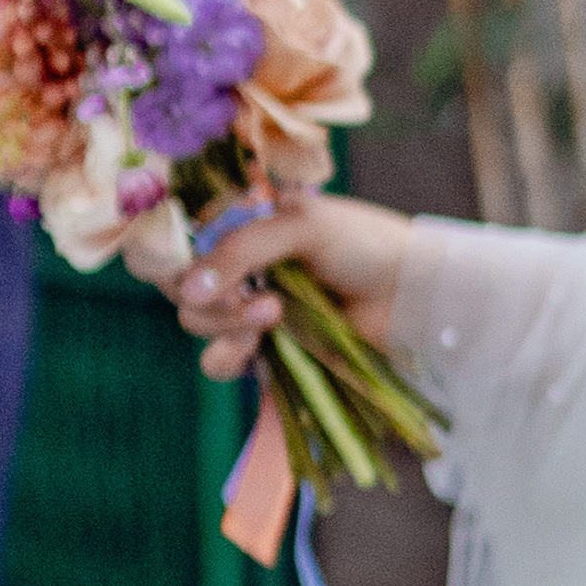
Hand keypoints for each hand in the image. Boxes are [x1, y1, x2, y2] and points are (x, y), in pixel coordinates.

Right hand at [154, 186, 406, 385]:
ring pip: (195, 322)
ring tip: (273, 314)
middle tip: (255, 295)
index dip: (173, 256)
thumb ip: (241, 250)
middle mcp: (238, 265)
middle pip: (179, 285)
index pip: (178, 238)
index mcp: (241, 224)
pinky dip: (228, 356)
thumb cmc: (365, 245)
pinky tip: (257, 345)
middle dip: (208, 294)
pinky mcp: (264, 349)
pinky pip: (220, 361)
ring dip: (222, 322)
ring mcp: (248, 308)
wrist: (413, 296)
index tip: (187, 269)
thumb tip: (186, 290)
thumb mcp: (303, 226)